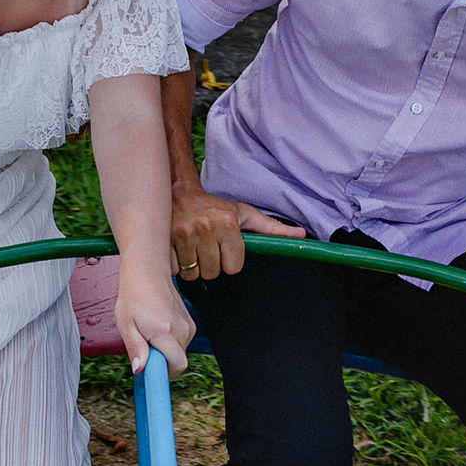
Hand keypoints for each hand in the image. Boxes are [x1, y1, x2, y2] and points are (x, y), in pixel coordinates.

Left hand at [116, 265, 196, 378]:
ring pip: (179, 352)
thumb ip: (136, 349)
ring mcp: (188, 325)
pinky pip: (181, 342)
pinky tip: (157, 327)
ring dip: (165, 350)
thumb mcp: (126, 324)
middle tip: (144, 347)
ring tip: (148, 332)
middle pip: (177, 361)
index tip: (152, 373)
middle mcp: (181, 330)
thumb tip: (140, 370)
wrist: (148, 272)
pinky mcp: (190, 322)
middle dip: (161, 361)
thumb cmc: (133, 297)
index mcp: (164, 332)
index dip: (165, 374)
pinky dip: (170, 341)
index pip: (178, 366)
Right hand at [171, 185, 304, 279]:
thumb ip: (272, 229)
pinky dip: (176, 265)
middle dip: (211, 264)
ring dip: (193, 266)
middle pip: (213, 273)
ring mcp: (182, 235)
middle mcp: (205, 228)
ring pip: (193, 274)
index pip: (233, 267)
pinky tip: (179, 249)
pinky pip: (174, 271)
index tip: (224, 249)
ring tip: (193, 248)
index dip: (229, 261)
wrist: (176, 191)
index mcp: (227, 223)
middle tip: (207, 248)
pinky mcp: (164, 242)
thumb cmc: (213, 207)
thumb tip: (301, 236)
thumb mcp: (243, 214)